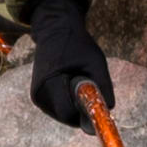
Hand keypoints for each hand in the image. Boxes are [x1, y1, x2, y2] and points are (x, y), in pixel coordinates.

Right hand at [24, 0, 114, 128]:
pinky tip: (70, 82)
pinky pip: (58, 107)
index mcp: (49, 84)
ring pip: (62, 114)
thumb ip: (103, 86)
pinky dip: (68, 101)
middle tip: (90, 89)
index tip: (96, 103)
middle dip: (81, 110)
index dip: (85, 113)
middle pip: (66, 117)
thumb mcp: (95, 62)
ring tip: (77, 80)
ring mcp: (37, 96)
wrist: (55, 29)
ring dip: (75, 106)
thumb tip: (110, 109)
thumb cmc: (76, 44)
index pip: (68, 114)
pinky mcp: (38, 95)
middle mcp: (39, 94)